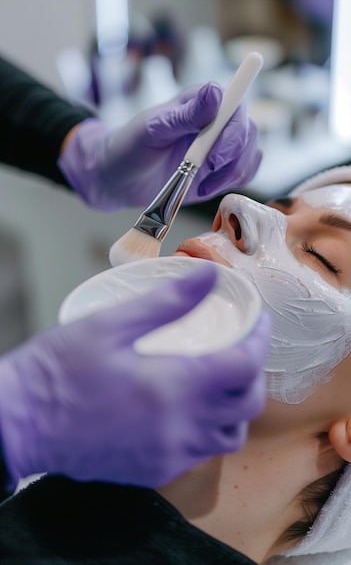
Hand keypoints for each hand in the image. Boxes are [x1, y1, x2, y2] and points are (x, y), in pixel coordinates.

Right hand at [0, 263, 269, 488]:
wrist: (19, 424)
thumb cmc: (57, 372)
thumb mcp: (109, 323)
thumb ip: (167, 301)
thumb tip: (209, 277)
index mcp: (174, 386)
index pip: (245, 365)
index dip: (260, 338)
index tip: (258, 321)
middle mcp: (179, 427)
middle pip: (245, 405)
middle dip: (253, 373)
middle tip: (240, 347)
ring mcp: (167, 455)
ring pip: (227, 436)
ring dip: (234, 406)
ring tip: (218, 379)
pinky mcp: (153, 470)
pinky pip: (198, 454)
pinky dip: (206, 429)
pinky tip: (186, 408)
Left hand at [58, 82, 259, 210]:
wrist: (121, 178)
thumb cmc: (130, 147)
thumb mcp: (153, 130)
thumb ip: (185, 115)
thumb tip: (216, 93)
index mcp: (200, 101)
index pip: (234, 105)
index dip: (232, 130)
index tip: (215, 155)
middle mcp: (216, 120)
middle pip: (247, 132)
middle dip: (232, 157)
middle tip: (205, 171)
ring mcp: (221, 146)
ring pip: (251, 155)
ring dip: (232, 173)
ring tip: (202, 184)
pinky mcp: (222, 169)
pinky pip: (244, 173)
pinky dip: (230, 184)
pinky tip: (204, 188)